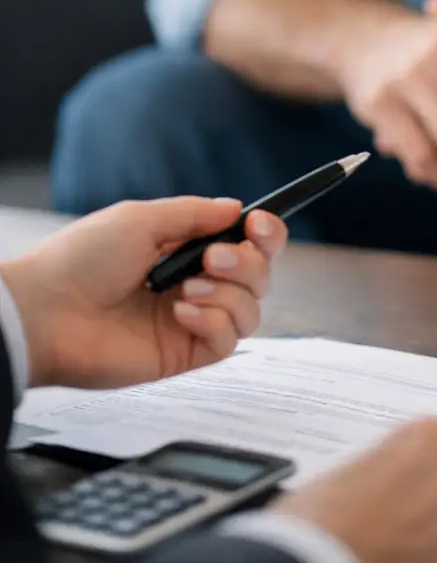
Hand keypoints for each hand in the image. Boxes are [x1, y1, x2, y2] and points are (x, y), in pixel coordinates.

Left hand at [2, 198, 285, 388]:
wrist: (45, 312)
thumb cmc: (82, 261)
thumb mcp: (141, 219)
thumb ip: (196, 213)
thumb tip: (238, 209)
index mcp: (186, 251)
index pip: (249, 244)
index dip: (266, 235)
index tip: (258, 227)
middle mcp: (196, 285)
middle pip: (260, 276)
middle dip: (247, 263)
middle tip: (212, 258)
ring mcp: (193, 320)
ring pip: (252, 309)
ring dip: (229, 293)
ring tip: (186, 291)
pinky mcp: (186, 353)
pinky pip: (229, 340)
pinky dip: (214, 322)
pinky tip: (180, 314)